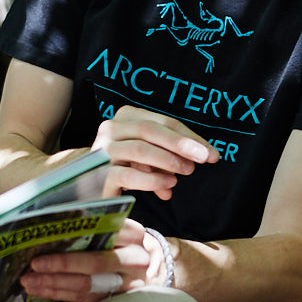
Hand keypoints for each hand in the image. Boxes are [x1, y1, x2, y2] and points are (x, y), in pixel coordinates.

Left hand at [20, 217, 173, 301]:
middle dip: (61, 264)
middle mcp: (136, 260)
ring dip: (54, 283)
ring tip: (29, 281)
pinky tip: (40, 290)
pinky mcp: (116, 300)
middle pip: (96, 262)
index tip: (49, 235)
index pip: (105, 230)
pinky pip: (85, 299)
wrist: (141, 270)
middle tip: (34, 265)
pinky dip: (59, 294)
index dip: (76, 233)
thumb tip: (51, 222)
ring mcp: (128, 283)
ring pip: (88, 285)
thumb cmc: (119, 244)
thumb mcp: (114, 229)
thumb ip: (91, 225)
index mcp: (133, 234)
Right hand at [93, 107, 217, 200]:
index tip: (211, 153)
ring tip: (186, 171)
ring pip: (139, 149)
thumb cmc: (126, 164)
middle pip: (149, 129)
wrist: (89, 182)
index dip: (189, 136)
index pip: (163, 121)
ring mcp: (102, 151)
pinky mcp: (98, 174)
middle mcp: (110, 128)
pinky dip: (152, 179)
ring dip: (168, 160)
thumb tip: (205, 155)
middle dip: (181, 144)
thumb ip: (171, 151)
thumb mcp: (149, 152)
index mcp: (125, 116)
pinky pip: (128, 174)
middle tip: (204, 159)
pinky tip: (168, 185)